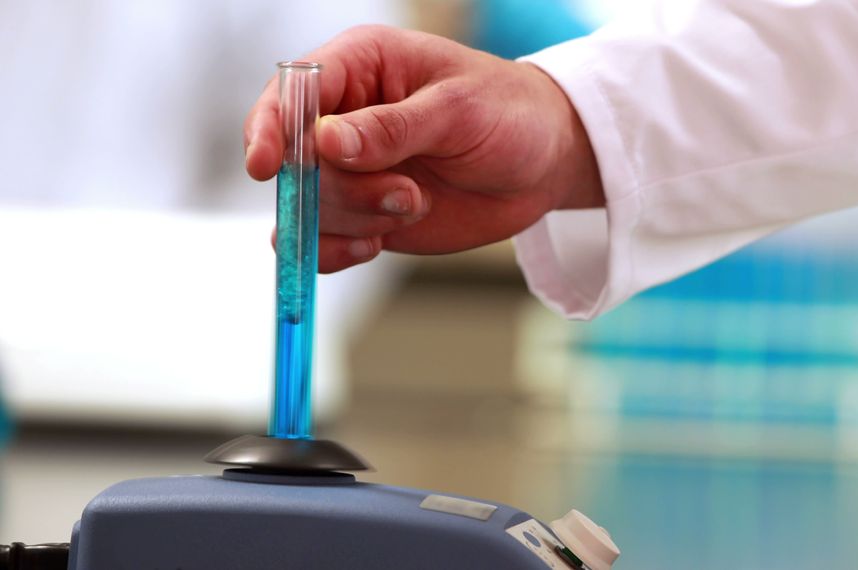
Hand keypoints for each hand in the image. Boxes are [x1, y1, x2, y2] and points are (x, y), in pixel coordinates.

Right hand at [244, 25, 602, 272]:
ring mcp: (353, 170)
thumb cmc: (509, 113)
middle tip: (407, 194)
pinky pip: (322, 241)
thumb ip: (392, 128)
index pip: (291, 94)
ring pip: (310, 206)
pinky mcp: (365, 213)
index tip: (268, 168)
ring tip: (415, 206)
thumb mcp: (459, 111)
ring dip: (355, 218)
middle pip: (296, 162)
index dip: (270, 129)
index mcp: (361, 66)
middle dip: (342, 189)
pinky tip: (375, 244)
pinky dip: (337, 251)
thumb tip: (325, 142)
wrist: (544, 165)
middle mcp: (345, 118)